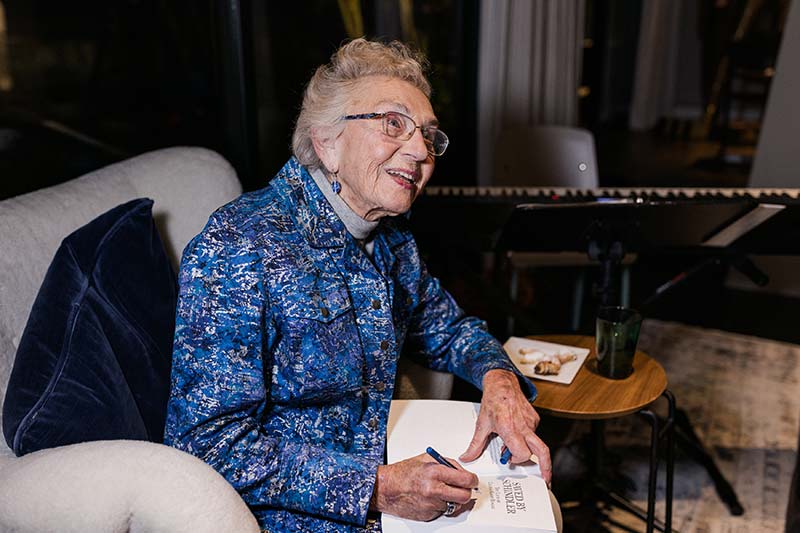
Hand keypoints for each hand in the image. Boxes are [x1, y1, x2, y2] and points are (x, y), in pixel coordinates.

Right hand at [370, 453, 477, 520]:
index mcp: (435, 472)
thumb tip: (461, 471)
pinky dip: (440, 505)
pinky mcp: (428, 515)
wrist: (385, 489)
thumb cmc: (402, 473)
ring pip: (455, 505)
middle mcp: (434, 489)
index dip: (473, 480)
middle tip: (464, 488)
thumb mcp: (426, 459)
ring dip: (452, 499)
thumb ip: (446, 463)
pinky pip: (443, 511)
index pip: (466, 479)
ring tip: (442, 491)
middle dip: (466, 492)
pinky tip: (431, 498)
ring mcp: (431, 504)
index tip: (473, 480)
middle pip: (464, 496)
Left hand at [459, 369, 551, 484]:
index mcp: (510, 428)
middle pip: (542, 451)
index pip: (521, 453)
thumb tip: (467, 457)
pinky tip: (516, 434)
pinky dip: (527, 438)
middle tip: (545, 478)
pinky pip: (534, 433)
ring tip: (515, 446)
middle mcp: (524, 426)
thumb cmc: (493, 401)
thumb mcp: (482, 424)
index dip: (516, 459)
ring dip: (527, 448)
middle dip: (546, 468)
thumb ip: (475, 445)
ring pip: (535, 443)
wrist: (502, 383)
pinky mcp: (535, 418)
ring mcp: (531, 422)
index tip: (508, 459)